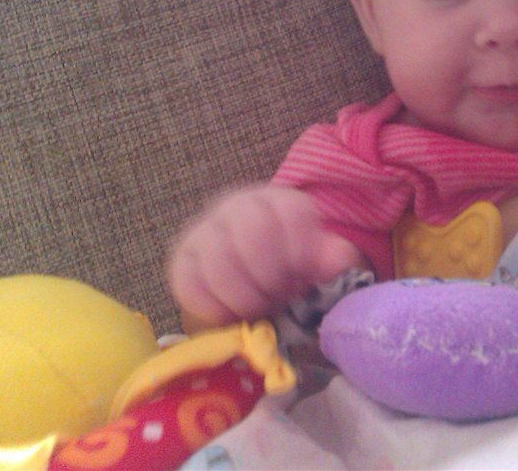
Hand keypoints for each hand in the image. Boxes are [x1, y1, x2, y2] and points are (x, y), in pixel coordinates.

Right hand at [168, 184, 362, 329]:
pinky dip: (211, 308)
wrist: (255, 281)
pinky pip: (188, 283)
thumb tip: (336, 260)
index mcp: (280, 201)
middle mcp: (239, 205)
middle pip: (252, 232)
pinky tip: (230, 316)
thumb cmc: (294, 270)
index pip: (291, 213)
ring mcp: (205, 229)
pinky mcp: (181, 259)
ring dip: (242, 297)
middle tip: (278, 300)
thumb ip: (334, 260)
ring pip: (217, 259)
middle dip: (270, 277)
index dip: (299, 254)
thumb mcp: (322, 262)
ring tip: (257, 312)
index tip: (302, 281)